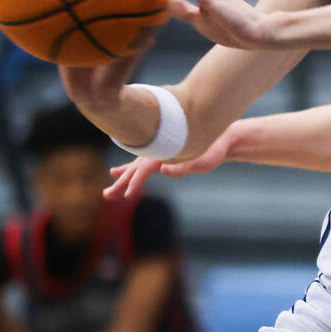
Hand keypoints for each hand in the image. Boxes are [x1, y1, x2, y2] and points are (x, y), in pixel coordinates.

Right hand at [104, 133, 231, 197]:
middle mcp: (159, 149)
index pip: (143, 170)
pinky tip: (122, 169)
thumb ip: (182, 166)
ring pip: (136, 163)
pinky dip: (132, 165)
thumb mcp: (201, 161)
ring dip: (123, 173)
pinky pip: (143, 160)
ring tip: (110, 176)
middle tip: (106, 195)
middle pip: (134, 168)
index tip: (125, 195)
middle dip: (121, 182)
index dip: (134, 183)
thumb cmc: (213, 150)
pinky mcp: (164, 151)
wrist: (224, 135)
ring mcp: (160, 150)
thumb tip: (164, 169)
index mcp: (164, 151)